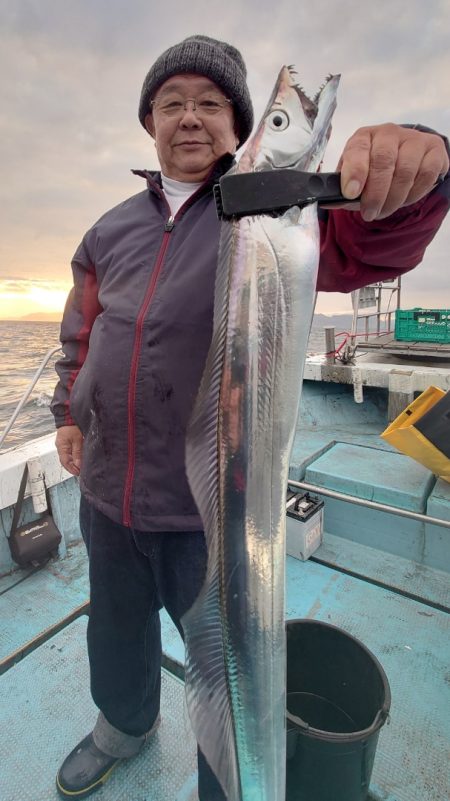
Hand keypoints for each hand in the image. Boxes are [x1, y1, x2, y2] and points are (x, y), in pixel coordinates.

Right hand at [55, 425, 83, 475]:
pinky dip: (73, 457)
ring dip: (73, 463)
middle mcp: (60, 447)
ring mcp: (62, 445)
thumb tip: (78, 465)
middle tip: (81, 472)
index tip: (79, 473)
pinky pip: (69, 453)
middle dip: (73, 467)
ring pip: (67, 457)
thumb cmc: (73, 426)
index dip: (72, 469)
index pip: (65, 462)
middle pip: (65, 461)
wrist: (69, 416)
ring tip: (80, 467)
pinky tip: (79, 459)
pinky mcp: (66, 443)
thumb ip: (77, 452)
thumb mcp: (78, 440)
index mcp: (61, 447)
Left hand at [326, 123, 448, 220]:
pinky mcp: (434, 149)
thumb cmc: (375, 170)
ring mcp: (413, 139)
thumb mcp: (355, 178)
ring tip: (384, 211)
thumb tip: (327, 202)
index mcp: (364, 137)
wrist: (407, 159)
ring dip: (394, 199)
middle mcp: (388, 133)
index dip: (355, 171)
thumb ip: (342, 191)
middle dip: (375, 194)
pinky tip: (404, 199)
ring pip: (405, 171)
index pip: (358, 149)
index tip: (351, 193)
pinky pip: (426, 175)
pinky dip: (414, 194)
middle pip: (383, 162)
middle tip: (370, 213)